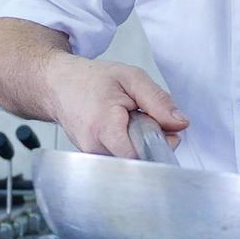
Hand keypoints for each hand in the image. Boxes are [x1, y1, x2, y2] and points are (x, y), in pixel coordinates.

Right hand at [36, 55, 187, 158]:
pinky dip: (128, 146)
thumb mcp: (131, 78)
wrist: (59, 85)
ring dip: (139, 143)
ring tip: (130, 122)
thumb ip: (158, 100)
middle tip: (145, 119)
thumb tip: (180, 123)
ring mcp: (91, 156)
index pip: (140, 155)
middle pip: (138, 159)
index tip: (164, 129)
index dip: (159, 144)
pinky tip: (122, 131)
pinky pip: (120, 159)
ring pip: (130, 160)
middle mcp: (94, 148)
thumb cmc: (90, 80)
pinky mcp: (93, 159)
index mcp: (104, 127)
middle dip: (151, 141)